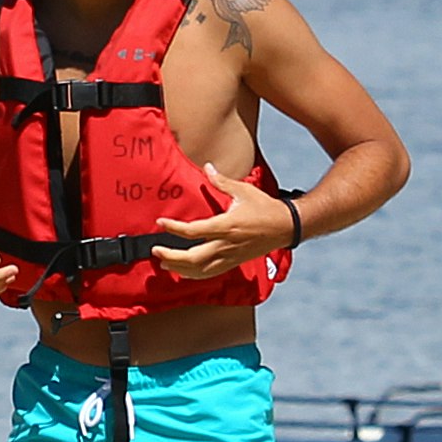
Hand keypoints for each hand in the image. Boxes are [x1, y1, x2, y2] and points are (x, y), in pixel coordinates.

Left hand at [150, 162, 295, 274]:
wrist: (285, 226)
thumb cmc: (265, 208)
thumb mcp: (243, 190)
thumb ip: (221, 181)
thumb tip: (208, 167)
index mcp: (227, 226)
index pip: (194, 231)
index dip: (174, 228)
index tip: (161, 223)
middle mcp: (226, 244)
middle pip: (193, 258)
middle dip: (171, 256)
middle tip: (155, 251)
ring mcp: (230, 256)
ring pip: (201, 270)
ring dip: (180, 268)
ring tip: (164, 264)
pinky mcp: (234, 262)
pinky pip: (211, 273)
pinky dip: (195, 274)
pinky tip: (184, 272)